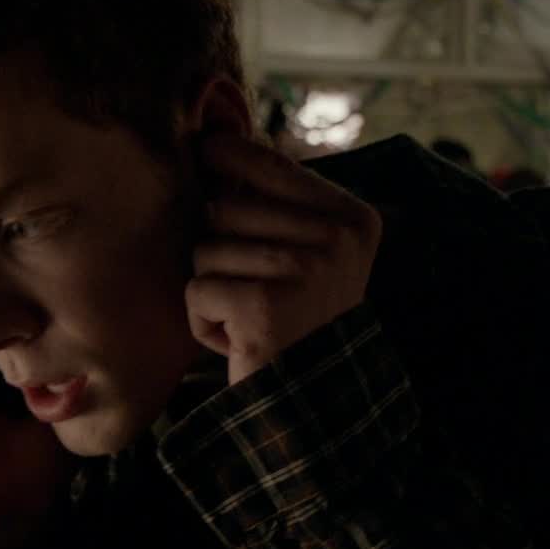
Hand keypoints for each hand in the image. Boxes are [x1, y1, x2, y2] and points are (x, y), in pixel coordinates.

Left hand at [186, 134, 381, 384]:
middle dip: (220, 253)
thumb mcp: (310, 256)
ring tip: (248, 320)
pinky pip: (196, 289)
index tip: (205, 144)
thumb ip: (279, 205)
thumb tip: (217, 144)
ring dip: (212, 290)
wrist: (314, 404)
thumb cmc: (300, 326)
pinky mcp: (264, 303)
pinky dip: (203, 322)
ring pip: (206, 249)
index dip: (231, 154)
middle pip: (226, 209)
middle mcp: (335, 238)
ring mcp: (302, 269)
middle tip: (253, 294)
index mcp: (353, 219)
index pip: (275, 165)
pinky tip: (238, 342)